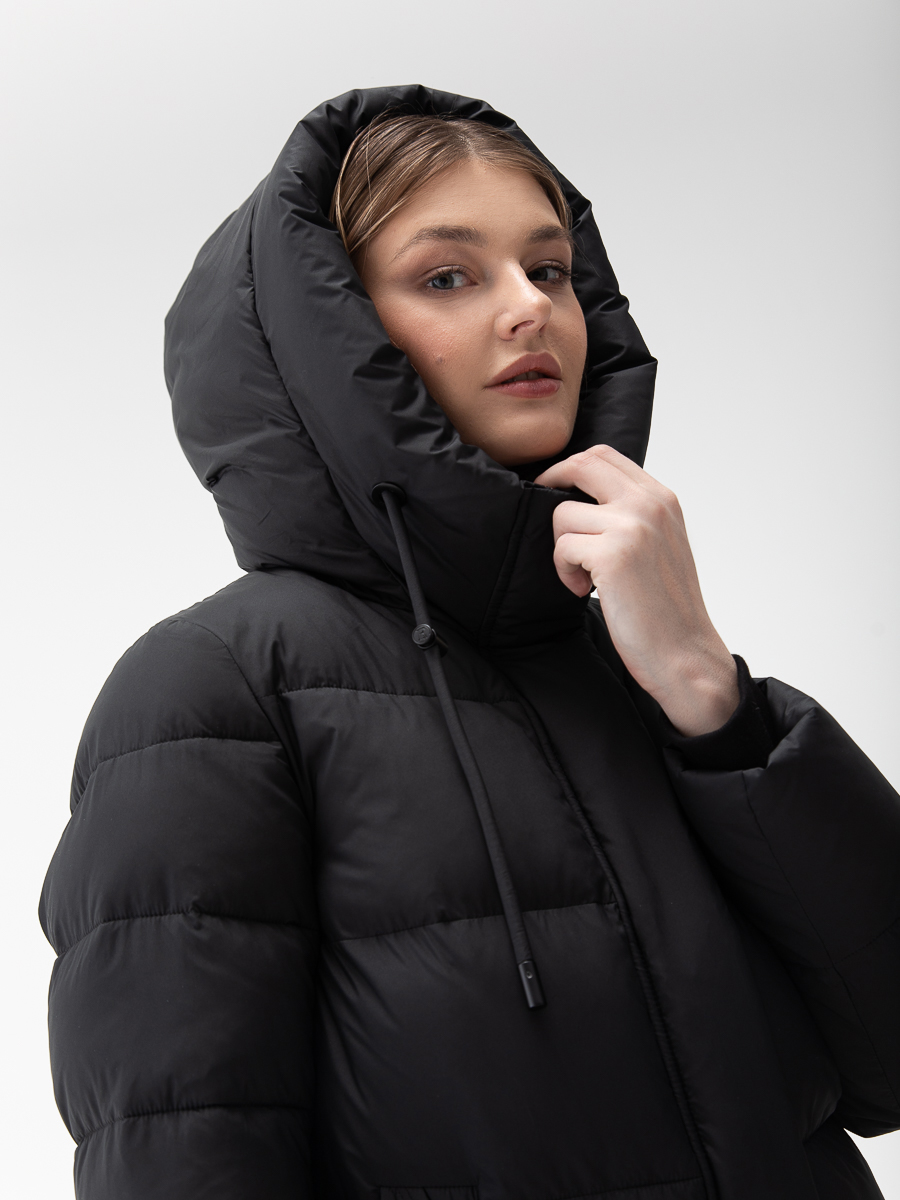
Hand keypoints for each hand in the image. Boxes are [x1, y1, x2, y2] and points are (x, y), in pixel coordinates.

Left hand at [536, 444, 738, 736]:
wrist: (684, 654)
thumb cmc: (665, 608)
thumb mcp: (659, 545)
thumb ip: (631, 515)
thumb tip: (580, 496)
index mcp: (662, 499)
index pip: (605, 455)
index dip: (570, 468)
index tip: (554, 490)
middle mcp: (649, 504)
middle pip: (582, 464)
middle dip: (551, 485)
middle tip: (550, 522)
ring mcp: (632, 526)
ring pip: (563, 513)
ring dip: (561, 548)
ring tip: (581, 577)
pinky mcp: (613, 555)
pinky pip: (562, 546)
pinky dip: (563, 571)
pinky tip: (583, 590)